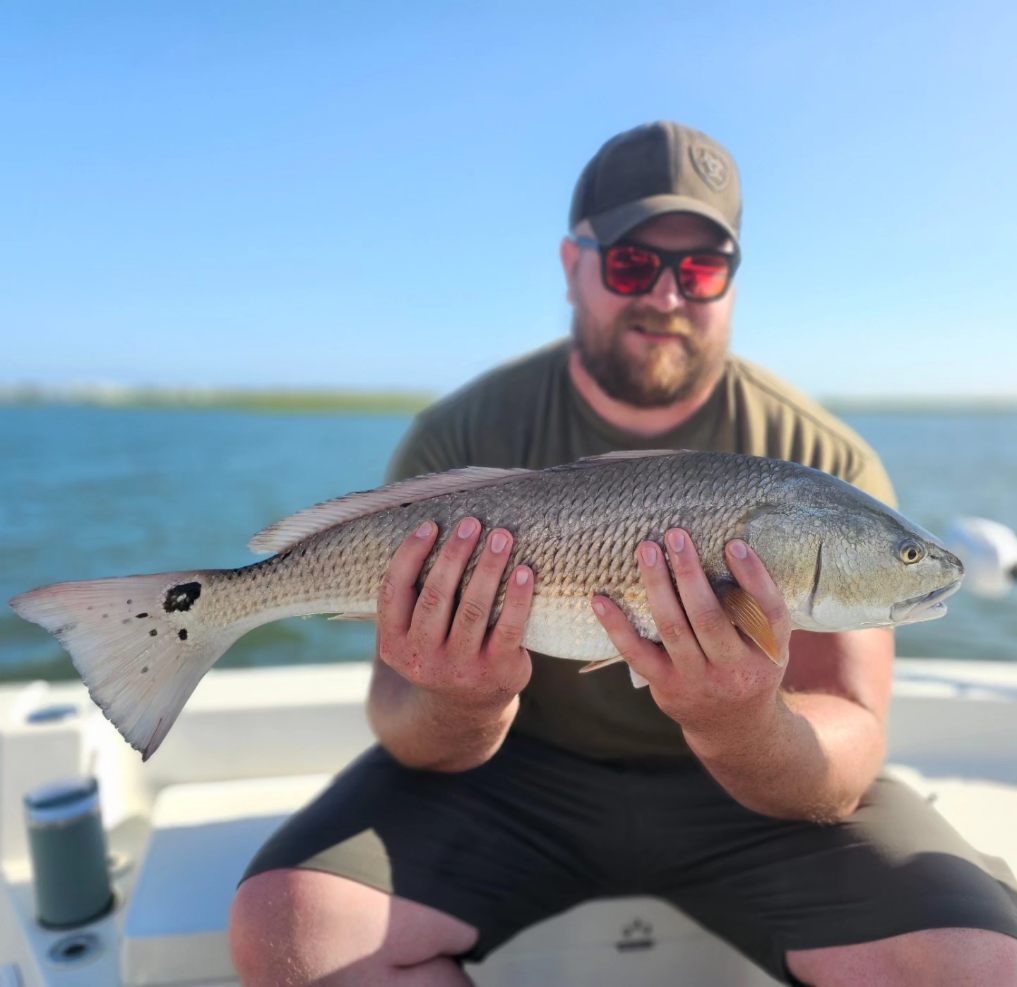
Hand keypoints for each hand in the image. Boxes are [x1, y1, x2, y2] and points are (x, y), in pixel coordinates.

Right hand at [376, 517, 533, 711]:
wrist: (464, 709)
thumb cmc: (438, 648)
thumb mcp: (411, 634)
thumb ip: (411, 597)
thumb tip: (427, 530)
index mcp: (394, 645)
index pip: (394, 591)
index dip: (410, 554)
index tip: (430, 525)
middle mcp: (423, 659)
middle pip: (436, 596)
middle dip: (454, 554)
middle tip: (471, 523)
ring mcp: (461, 668)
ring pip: (474, 609)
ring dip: (488, 567)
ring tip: (501, 536)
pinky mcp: (498, 671)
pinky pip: (509, 628)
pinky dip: (518, 598)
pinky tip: (524, 571)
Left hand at [592, 528, 791, 749]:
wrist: (734, 728)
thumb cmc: (748, 666)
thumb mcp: (767, 644)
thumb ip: (756, 606)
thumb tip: (731, 545)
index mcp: (768, 652)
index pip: (767, 612)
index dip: (753, 577)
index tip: (733, 544)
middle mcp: (736, 669)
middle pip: (710, 617)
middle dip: (690, 573)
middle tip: (676, 535)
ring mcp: (698, 680)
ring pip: (673, 629)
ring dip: (657, 585)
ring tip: (647, 549)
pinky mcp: (666, 687)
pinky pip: (637, 653)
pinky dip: (617, 626)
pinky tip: (601, 599)